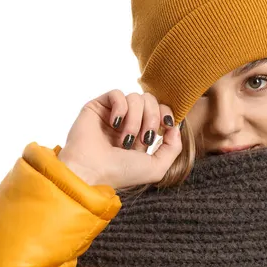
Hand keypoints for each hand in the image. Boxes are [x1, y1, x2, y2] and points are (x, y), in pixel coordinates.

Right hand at [57, 89, 181, 188]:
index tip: (164, 128)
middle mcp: (128, 122)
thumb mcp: (157, 167)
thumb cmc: (121, 172)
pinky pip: (117, 93)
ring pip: (136, 97)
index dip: (166, 114)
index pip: (161, 109)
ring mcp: (113, 114)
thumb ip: (174, 147)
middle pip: (151, 100)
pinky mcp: (98, 106)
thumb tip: (175, 126)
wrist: (91, 171)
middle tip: (143, 139)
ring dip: (135, 119)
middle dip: (152, 118)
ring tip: (125, 138)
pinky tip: (114, 124)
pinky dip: (120, 108)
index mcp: (141, 134)